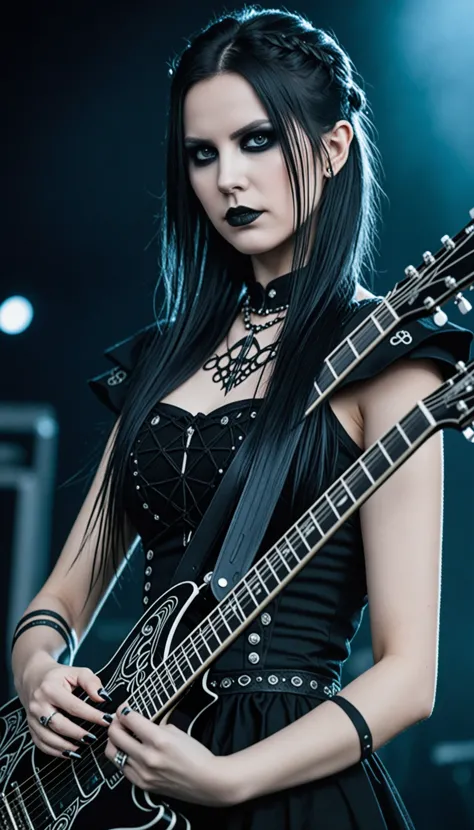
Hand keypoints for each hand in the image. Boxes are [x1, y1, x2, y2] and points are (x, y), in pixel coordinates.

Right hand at [19, 651, 111, 756]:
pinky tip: (69, 752)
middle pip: (59, 724)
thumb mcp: (76, 672)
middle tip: (94, 738)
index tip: (106, 720)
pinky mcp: (30, 727)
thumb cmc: (58, 676)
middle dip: (78, 734)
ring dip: (66, 746)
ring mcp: (32, 717)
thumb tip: (103, 698)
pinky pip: (41, 744)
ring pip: (48, 738)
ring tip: (83, 747)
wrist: (32, 677)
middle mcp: (38, 704)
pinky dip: (55, 751)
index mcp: (50, 688)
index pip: (74, 706)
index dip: (91, 715)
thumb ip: (91, 682)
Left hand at [105, 707, 235, 806]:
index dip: (124, 710)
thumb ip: (155, 726)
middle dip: (115, 723)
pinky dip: (122, 757)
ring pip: (113, 753)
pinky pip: (121, 768)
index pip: (129, 719)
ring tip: (122, 737)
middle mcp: (147, 757)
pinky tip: (130, 753)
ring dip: (115, 741)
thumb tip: (140, 724)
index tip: (124, 709)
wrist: (206, 781)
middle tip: (120, 720)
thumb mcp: (177, 731)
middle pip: (115, 735)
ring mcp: (142, 773)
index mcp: (158, 739)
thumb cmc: (196, 755)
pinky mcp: (141, 785)